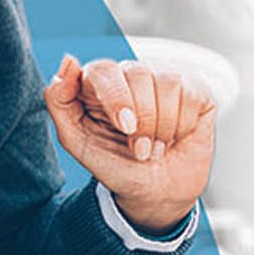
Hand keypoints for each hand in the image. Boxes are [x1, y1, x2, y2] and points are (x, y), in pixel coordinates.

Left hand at [43, 55, 215, 233]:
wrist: (154, 193)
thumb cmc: (113, 163)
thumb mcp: (76, 140)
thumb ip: (59, 101)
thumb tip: (69, 61)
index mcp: (97, 83)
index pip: (103, 69)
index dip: (116, 97)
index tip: (124, 127)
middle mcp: (129, 75)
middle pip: (137, 73)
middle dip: (142, 121)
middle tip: (139, 149)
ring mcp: (163, 79)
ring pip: (166, 82)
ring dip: (162, 126)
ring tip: (154, 146)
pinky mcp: (194, 90)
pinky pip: (191, 94)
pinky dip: (183, 124)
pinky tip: (174, 136)